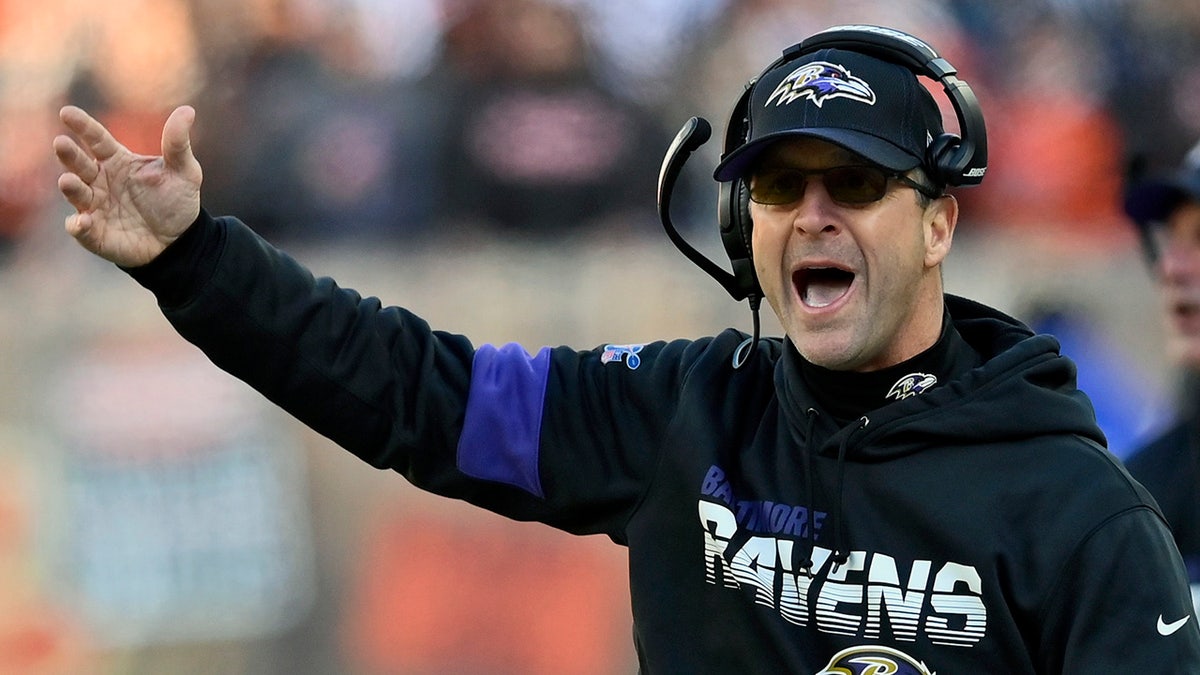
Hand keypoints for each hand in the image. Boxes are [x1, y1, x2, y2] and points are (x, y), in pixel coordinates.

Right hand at [53, 105, 202, 266]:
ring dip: (70, 187)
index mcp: (117, 161)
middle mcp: (100, 181)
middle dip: (68, 154)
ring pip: (76, 193)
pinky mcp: (95, 233)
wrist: (181, 241)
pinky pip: (82, 229)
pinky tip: (82, 222)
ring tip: (67, 180)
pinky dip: (79, 226)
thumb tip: (187, 110)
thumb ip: (178, 143)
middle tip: (61, 143)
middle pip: (79, 163)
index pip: (97, 139)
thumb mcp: (185, 171)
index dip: (82, 126)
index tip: (68, 112)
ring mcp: (95, 207)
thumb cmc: (177, 201)